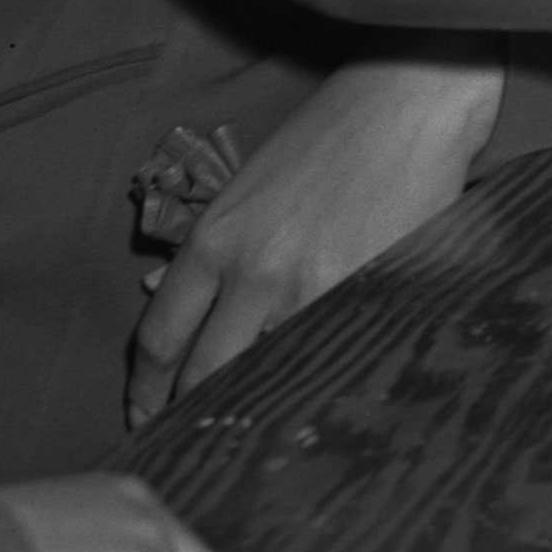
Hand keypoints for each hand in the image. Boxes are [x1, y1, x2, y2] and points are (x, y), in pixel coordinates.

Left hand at [126, 53, 507, 430]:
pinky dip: (321, 384)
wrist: (405, 105)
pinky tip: (322, 402)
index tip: (146, 417)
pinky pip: (331, 357)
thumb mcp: (246, 190)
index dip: (148, 391)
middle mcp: (252, 272)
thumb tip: (166, 301)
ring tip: (257, 437)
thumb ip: (213, 253)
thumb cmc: (327, 139)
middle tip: (192, 447)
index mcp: (213, 242)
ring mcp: (311, 288)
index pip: (159, 339)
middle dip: (192, 417)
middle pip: (204, 373)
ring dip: (259, 409)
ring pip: (268, 376)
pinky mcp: (368, 294)